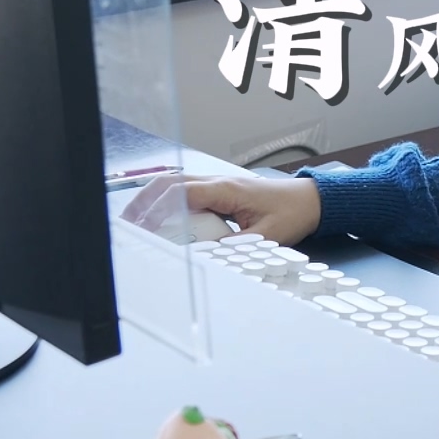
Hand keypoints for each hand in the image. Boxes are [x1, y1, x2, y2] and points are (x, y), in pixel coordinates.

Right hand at [121, 173, 322, 246]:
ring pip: (176, 185)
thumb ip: (235, 247)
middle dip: (144, 201)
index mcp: (226, 190)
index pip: (181, 194)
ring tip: (134, 222)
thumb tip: (206, 256)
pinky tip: (159, 218)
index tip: (141, 226)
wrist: (312, 200)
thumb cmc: (292, 213)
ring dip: (153, 200)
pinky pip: (188, 192)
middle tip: (126, 223)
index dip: (158, 209)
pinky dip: (168, 201)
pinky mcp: (221, 192)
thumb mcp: (265, 237)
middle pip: (170, 184)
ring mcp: (219, 185)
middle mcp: (218, 183)